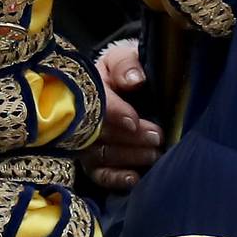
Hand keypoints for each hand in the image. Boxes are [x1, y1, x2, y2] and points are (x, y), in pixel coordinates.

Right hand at [84, 40, 163, 191]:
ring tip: (155, 154)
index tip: (134, 120)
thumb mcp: (124, 57)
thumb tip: (135, 79)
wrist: (122, 82)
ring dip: (129, 156)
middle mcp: (78, 118)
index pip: (94, 103)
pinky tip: (134, 178)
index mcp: (85, 87)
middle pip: (98, 133)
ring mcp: (82, 142)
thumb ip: (127, 64)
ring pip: (101, 155)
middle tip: (157, 137)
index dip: (114, 113)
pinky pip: (99, 175)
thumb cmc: (124, 69)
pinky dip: (116, 178)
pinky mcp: (91, 162)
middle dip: (130, 138)